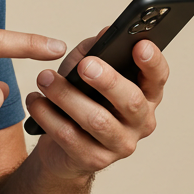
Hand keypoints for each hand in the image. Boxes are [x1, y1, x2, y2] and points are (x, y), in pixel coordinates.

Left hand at [25, 32, 168, 179]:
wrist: (62, 147)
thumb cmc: (79, 99)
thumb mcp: (85, 70)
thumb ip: (94, 51)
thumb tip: (104, 33)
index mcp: (145, 96)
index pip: (157, 78)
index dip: (152, 62)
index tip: (140, 45)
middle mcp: (140, 122)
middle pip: (131, 101)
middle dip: (108, 81)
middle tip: (85, 65)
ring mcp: (120, 145)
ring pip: (97, 120)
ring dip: (66, 96)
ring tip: (44, 79)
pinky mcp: (94, 160)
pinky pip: (70, 136)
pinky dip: (47, 115)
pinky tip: (35, 101)